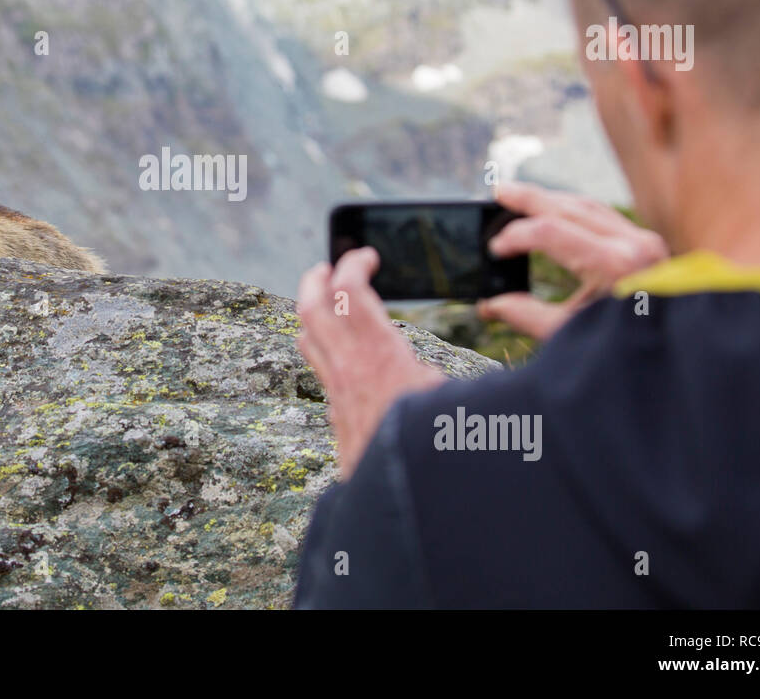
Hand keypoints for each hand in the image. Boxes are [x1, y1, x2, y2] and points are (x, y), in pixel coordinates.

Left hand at [296, 247, 445, 478]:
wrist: (393, 504)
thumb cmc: (430, 454)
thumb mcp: (452, 403)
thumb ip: (439, 377)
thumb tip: (427, 374)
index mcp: (378, 357)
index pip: (349, 292)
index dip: (353, 264)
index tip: (367, 255)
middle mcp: (348, 370)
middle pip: (311, 306)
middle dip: (317, 278)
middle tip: (330, 265)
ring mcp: (336, 393)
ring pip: (307, 337)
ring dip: (313, 309)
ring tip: (328, 297)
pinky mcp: (336, 415)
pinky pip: (318, 368)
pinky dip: (323, 343)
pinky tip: (343, 350)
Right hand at [477, 182, 668, 339]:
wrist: (679, 353)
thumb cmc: (625, 346)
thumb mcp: (570, 334)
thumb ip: (526, 316)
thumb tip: (490, 305)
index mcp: (612, 264)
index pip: (550, 231)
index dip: (515, 236)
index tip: (495, 250)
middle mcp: (631, 244)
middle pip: (568, 206)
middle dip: (529, 198)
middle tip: (498, 191)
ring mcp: (643, 240)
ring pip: (587, 206)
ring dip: (551, 199)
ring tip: (520, 197)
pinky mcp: (648, 243)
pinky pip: (605, 215)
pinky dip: (575, 209)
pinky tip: (556, 209)